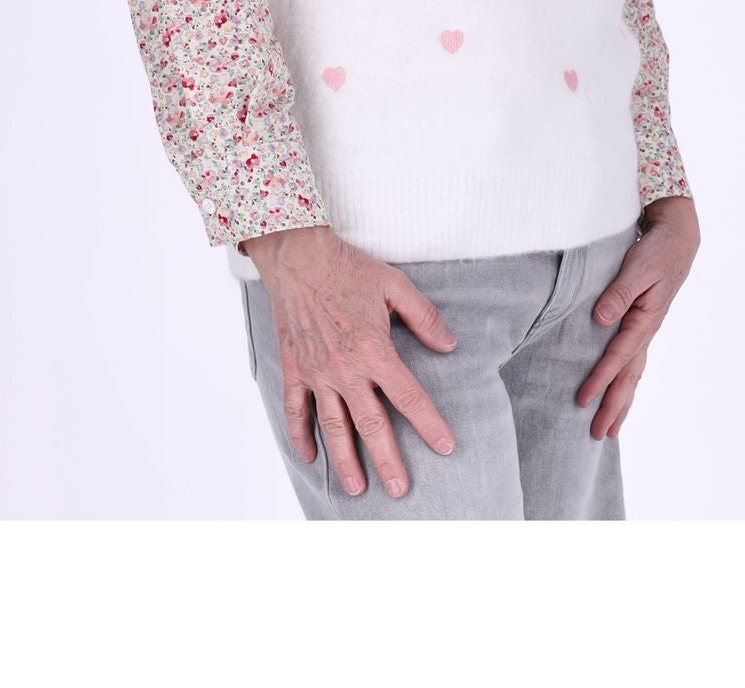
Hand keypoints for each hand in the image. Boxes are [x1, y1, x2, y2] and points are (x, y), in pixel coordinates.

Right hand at [242, 223, 458, 498]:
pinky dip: (301, 436)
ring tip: (358, 488)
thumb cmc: (348, 268)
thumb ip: (424, 317)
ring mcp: (317, 373)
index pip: (408, 397)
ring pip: (333, 427)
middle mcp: (346, 369)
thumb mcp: (395, 285)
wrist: (299, 256)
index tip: (445, 446)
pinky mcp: (295, 369)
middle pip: (371, 424)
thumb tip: (449, 345)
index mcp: (374, 349)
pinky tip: (311, 457)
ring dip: (346, 460)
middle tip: (400, 489)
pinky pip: (296, 411)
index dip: (429, 424)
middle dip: (388, 460)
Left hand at [577, 194, 700, 439]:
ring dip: (622, 401)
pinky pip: (633, 361)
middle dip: (613, 406)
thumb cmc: (656, 251)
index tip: (582, 400)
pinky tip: (620, 392)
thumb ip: (619, 293)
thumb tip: (601, 319)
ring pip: (633, 374)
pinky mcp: (642, 323)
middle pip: (629, 377)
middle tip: (598, 434)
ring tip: (611, 428)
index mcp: (645, 320)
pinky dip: (626, 381)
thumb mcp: (637, 267)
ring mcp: (646, 329)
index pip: (618, 357)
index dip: (600, 379)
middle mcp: (647, 330)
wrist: (677, 239)